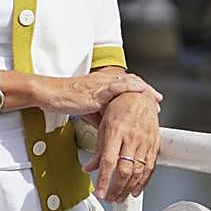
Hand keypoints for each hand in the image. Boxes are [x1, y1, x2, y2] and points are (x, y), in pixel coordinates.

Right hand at [45, 70, 161, 118]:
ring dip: (144, 89)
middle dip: (147, 90)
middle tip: (158, 99)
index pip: (126, 84)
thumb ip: (101, 117)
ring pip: (129, 82)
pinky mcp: (97, 90)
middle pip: (132, 81)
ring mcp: (102, 84)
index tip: (151, 98)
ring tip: (155, 98)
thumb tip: (110, 129)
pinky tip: (141, 90)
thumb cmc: (66, 101)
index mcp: (102, 84)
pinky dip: (131, 87)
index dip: (139, 90)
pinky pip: (118, 86)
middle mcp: (104, 81)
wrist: (52, 94)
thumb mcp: (88, 110)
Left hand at [82, 91, 160, 202]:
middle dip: (116, 189)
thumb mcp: (103, 125)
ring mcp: (145, 142)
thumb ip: (98, 149)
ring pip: (138, 172)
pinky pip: (150, 167)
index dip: (104, 180)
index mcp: (116, 131)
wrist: (140, 95)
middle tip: (110, 198)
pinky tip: (135, 189)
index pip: (109, 162)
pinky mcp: (154, 144)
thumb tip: (89, 168)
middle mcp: (131, 138)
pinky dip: (143, 182)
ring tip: (120, 197)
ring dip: (128, 188)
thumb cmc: (120, 106)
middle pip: (125, 170)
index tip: (100, 192)